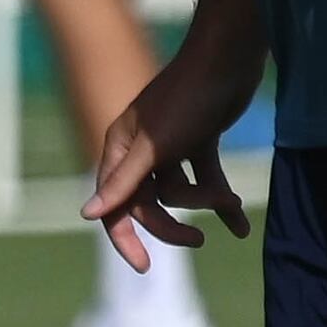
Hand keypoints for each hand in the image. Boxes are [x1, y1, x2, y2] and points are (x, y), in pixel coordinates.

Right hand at [81, 47, 257, 271]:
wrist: (229, 60)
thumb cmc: (188, 99)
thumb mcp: (155, 146)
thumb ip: (124, 182)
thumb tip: (86, 215)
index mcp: (120, 149)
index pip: (113, 204)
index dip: (125, 237)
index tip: (145, 266)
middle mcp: (140, 150)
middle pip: (149, 203)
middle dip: (174, 222)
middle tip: (199, 238)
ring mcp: (170, 147)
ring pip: (182, 193)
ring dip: (207, 201)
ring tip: (230, 202)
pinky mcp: (199, 142)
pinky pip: (206, 180)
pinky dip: (222, 200)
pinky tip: (240, 225)